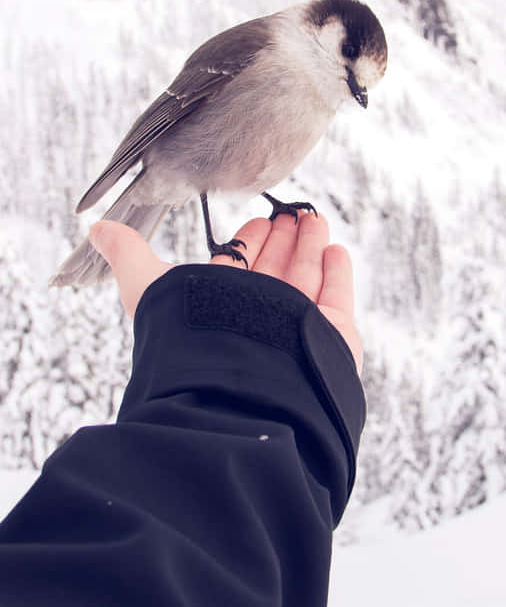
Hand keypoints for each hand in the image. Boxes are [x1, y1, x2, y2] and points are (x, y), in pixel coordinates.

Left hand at [89, 212, 362, 372]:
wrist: (242, 397)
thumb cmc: (191, 343)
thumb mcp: (148, 289)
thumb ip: (128, 256)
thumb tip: (95, 227)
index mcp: (220, 307)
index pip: (238, 267)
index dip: (249, 241)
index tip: (259, 218)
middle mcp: (258, 318)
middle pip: (275, 269)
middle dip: (283, 239)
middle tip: (292, 212)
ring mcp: (295, 327)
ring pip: (306, 276)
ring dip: (310, 245)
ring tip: (314, 217)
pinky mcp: (330, 337)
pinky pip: (336, 298)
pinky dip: (337, 273)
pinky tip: (335, 249)